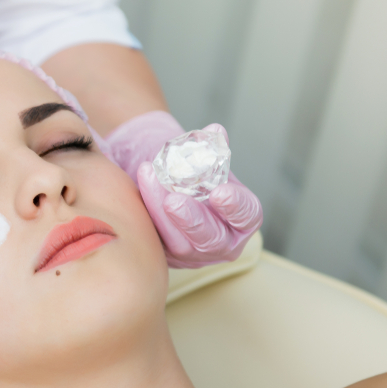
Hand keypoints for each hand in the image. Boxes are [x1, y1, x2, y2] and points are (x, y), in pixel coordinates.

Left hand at [100, 113, 261, 267]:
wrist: (167, 184)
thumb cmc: (196, 176)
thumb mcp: (207, 163)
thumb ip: (212, 149)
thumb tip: (214, 131)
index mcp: (241, 220)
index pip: (247, 216)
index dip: (236, 206)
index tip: (219, 192)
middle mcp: (222, 242)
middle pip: (212, 239)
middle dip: (193, 220)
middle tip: (173, 200)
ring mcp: (194, 254)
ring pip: (179, 243)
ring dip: (161, 214)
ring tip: (149, 180)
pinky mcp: (167, 256)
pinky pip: (157, 242)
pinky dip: (147, 215)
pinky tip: (139, 187)